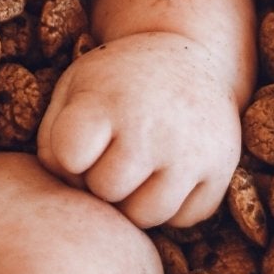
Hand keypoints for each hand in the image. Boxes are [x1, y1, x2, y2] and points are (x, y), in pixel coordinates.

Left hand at [36, 31, 243, 229]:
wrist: (189, 56)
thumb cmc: (117, 82)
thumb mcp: (74, 88)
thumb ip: (51, 139)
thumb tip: (69, 192)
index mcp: (108, 101)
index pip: (70, 156)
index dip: (68, 155)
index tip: (80, 139)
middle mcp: (153, 128)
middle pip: (107, 191)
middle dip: (100, 180)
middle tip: (110, 155)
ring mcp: (192, 151)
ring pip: (146, 216)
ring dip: (134, 201)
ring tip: (135, 169)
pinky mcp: (222, 169)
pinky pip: (184, 218)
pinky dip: (172, 205)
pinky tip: (167, 173)